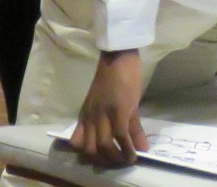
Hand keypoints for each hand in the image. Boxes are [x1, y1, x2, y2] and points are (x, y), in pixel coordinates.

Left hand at [70, 50, 147, 166]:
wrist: (118, 55)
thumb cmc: (115, 75)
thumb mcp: (112, 102)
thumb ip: (122, 124)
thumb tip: (138, 146)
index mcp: (86, 114)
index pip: (77, 143)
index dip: (89, 155)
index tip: (103, 158)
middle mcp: (91, 117)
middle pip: (90, 149)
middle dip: (104, 161)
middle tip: (117, 162)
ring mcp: (104, 114)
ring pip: (103, 147)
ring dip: (115, 158)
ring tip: (127, 159)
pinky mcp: (119, 111)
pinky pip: (121, 137)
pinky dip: (127, 149)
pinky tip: (136, 154)